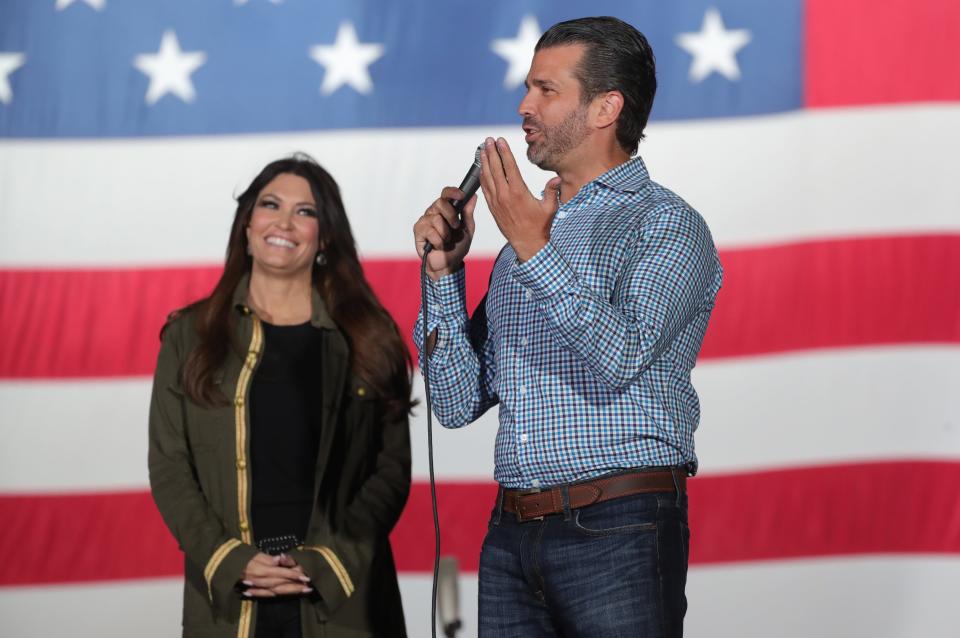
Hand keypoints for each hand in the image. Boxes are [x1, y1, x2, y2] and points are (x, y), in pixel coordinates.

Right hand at [240, 552, 311, 597]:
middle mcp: (261, 580)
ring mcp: (258, 587)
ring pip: (277, 590)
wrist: (227, 565)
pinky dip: (277, 595)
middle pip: (281, 584)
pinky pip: (267, 595)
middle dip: (296, 586)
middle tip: (309, 587)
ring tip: (303, 591)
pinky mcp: (255, 590)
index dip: (294, 575)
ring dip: (290, 591)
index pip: (281, 573)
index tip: (305, 576)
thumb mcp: (256, 554)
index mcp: (263, 569)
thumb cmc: (243, 557)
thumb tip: (280, 559)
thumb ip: (269, 558)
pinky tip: (287, 594)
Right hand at [413, 187, 476, 279]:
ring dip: (445, 233)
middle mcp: (434, 212)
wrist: (449, 264)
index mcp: (446, 209)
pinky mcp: (418, 230)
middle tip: (456, 226)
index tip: (461, 196)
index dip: (453, 192)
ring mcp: (425, 220)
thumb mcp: (467, 229)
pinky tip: (438, 246)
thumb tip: (473, 196)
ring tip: (446, 241)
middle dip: (451, 215)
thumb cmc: (457, 247)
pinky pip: (430, 231)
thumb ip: (468, 213)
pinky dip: (438, 241)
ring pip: (436, 218)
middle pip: (440, 202)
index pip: (446, 193)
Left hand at [479, 137, 560, 261]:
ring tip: (482, 150)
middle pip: (495, 169)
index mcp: (519, 192)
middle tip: (488, 140)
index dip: (504, 152)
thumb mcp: (550, 208)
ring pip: (487, 178)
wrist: (527, 244)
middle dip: (491, 153)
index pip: (509, 167)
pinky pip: (485, 189)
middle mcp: (505, 195)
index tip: (500, 141)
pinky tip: (481, 169)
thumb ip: (551, 191)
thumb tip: (557, 178)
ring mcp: (497, 202)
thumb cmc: (540, 225)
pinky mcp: (493, 208)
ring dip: (484, 162)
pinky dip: (482, 177)